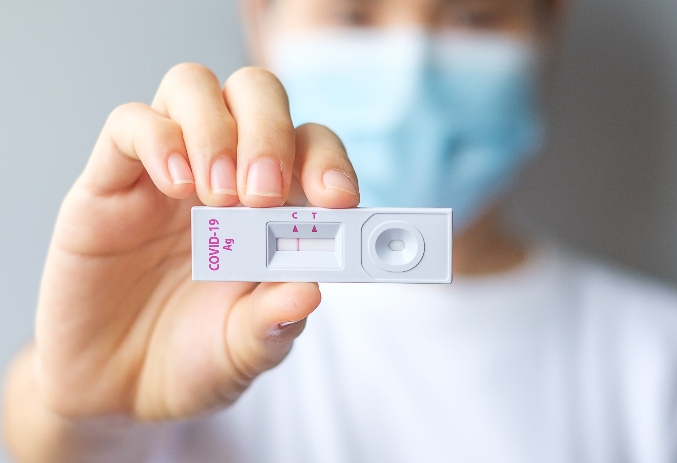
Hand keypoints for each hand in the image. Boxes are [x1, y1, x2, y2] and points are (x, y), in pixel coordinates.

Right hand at [34, 63, 358, 419]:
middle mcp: (225, 176)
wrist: (116, 391)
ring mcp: (168, 173)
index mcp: (273, 208)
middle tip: (264, 196)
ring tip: (216, 197)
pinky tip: (176, 187)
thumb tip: (310, 291)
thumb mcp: (244, 350)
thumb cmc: (193, 358)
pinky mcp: (109, 183)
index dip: (330, 162)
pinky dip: (159, 140)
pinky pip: (130, 123)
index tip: (338, 201)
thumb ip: (275, 322)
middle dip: (271, 132)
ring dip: (217, 131)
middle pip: (256, 94)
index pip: (311, 147)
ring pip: (194, 88)